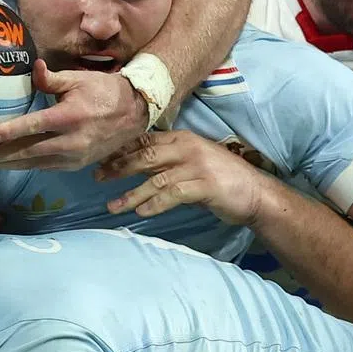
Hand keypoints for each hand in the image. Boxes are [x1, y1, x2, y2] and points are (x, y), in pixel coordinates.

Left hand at [0, 59, 147, 170]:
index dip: (9, 132)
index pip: (33, 126)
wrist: (136, 113)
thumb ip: (52, 79)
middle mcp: (71, 141)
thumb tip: (34, 69)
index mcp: (69, 117)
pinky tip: (10, 164)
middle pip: (28, 152)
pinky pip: (46, 167)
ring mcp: (74, 156)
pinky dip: (27, 166)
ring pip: (35, 164)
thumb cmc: (105, 91)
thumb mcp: (79, 79)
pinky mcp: (77, 165)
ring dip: (8, 165)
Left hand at [95, 130, 263, 224]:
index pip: (145, 140)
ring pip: (155, 178)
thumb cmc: (221, 178)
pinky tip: (141, 213)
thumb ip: (166, 161)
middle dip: (118, 167)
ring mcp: (197, 166)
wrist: (255, 192)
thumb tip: (133, 164)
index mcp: (182, 139)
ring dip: (131, 194)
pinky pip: (173, 194)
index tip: (99, 159)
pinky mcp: (205, 185)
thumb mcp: (191, 162)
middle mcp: (187, 148)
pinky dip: (155, 204)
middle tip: (97, 177)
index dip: (120, 150)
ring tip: (113, 207)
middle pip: (145, 156)